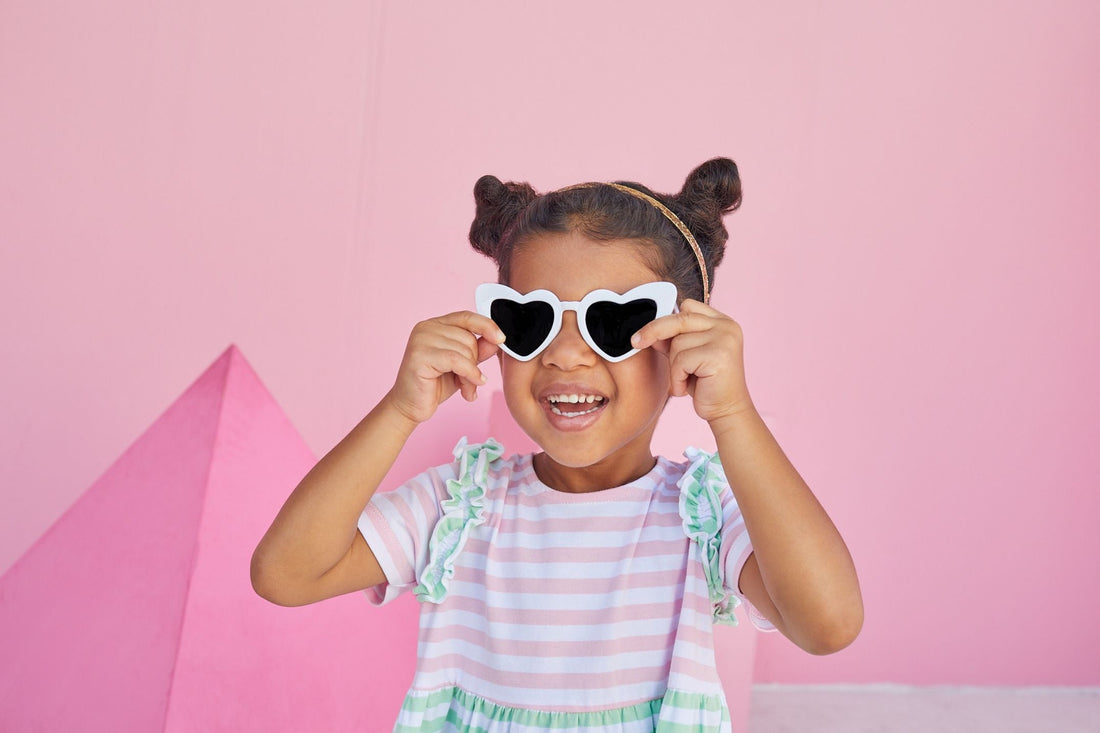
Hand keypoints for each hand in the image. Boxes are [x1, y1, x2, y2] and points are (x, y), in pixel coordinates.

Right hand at [385, 311, 503, 424]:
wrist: (411, 406)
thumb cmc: (435, 384)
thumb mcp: (463, 365)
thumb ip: (478, 350)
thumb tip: (497, 339)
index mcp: (436, 325)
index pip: (466, 317)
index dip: (487, 325)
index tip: (502, 339)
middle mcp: (426, 328)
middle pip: (468, 337)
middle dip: (475, 362)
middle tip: (472, 381)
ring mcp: (420, 340)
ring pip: (464, 350)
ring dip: (471, 374)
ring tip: (467, 388)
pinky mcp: (419, 355)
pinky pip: (456, 361)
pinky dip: (469, 375)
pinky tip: (468, 390)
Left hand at [630, 299, 753, 424]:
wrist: (726, 411)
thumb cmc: (705, 385)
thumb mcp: (686, 357)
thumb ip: (672, 340)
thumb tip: (647, 331)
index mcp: (721, 321)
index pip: (688, 306)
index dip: (665, 319)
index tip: (645, 333)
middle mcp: (726, 326)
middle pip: (680, 319)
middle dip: (653, 330)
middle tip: (635, 342)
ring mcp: (725, 339)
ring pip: (677, 344)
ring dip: (674, 367)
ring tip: (686, 380)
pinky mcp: (719, 355)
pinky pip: (681, 361)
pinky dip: (678, 378)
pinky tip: (688, 388)